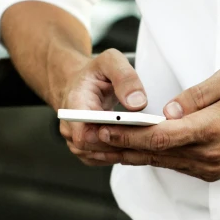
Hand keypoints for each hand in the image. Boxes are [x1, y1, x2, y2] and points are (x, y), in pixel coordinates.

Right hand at [57, 49, 147, 165]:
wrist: (84, 83)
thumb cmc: (96, 74)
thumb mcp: (111, 61)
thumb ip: (125, 78)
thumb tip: (137, 103)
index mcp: (74, 105)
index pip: (83, 133)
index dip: (106, 137)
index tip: (129, 131)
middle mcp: (71, 127)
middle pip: (95, 148)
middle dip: (122, 143)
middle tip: (149, 138)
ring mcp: (78, 141)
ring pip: (101, 156)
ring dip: (124, 151)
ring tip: (148, 142)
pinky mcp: (88, 149)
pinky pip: (104, 158)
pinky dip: (122, 154)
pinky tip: (139, 145)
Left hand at [95, 64, 219, 181]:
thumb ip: (199, 94)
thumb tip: (169, 110)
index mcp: (214, 129)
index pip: (161, 136)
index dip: (128, 133)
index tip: (103, 126)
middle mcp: (210, 155)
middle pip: (154, 153)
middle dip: (118, 145)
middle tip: (87, 138)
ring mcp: (212, 167)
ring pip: (162, 163)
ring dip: (130, 155)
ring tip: (100, 145)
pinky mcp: (213, 172)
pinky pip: (175, 166)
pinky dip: (151, 158)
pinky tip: (132, 151)